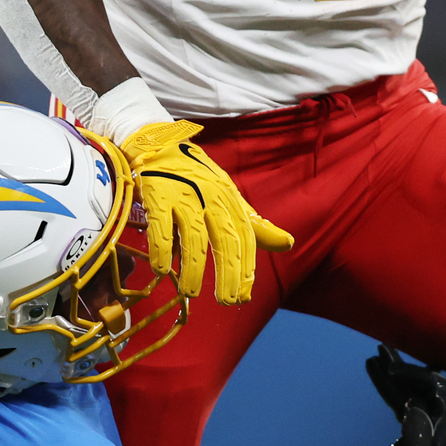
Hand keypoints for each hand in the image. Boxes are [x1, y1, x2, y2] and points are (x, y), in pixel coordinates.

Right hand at [121, 121, 292, 305]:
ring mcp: (183, 194)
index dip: (246, 266)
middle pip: (224, 238)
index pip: (245, 236)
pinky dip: (161, 247)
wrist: (158, 144)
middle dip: (228, 271)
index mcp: (230, 199)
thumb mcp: (229, 197)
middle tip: (228, 301)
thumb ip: (254, 224)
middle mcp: (210, 196)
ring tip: (191, 292)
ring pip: (194, 235)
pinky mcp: (157, 194)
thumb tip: (288, 243)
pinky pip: (160, 224)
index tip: (245, 295)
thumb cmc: (197, 178)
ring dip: (193, 266)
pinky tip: (162, 269)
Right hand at [366, 345, 445, 445]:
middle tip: (381, 350)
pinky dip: (390, 396)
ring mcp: (425, 435)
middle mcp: (438, 429)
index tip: (394, 370)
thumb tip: (413, 406)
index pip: (438, 390)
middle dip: (403, 370)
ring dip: (393, 379)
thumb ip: (415, 432)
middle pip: (423, 389)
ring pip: (409, 398)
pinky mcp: (411, 444)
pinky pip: (401, 412)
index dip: (417, 375)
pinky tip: (380, 384)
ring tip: (375, 360)